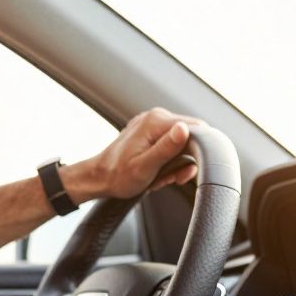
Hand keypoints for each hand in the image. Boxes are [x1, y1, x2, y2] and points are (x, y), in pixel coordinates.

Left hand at [62, 107, 202, 200]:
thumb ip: (166, 149)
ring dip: (175, 163)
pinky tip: (156, 171)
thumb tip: (186, 129)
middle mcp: (156, 117)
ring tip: (158, 176)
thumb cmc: (117, 176)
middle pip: (191, 136)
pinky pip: (170, 146)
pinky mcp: (151, 133)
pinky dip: (167, 161)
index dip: (197, 152)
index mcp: (156, 121)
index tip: (183, 171)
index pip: (197, 129)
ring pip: (182, 143)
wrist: (98, 178)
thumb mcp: (144, 167)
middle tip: (168, 177)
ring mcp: (153, 124)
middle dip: (184, 160)